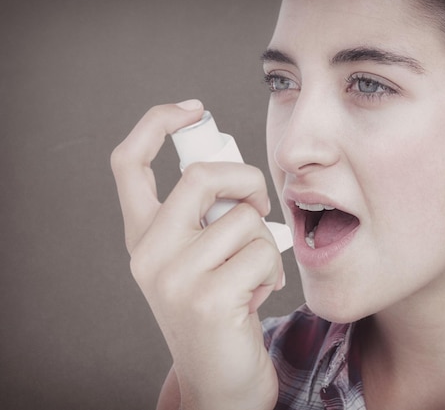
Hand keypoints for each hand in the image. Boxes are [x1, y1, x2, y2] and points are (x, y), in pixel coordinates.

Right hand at [111, 100, 281, 409]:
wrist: (220, 378)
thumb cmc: (220, 308)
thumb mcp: (199, 256)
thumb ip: (204, 214)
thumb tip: (234, 169)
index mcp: (143, 235)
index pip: (127, 163)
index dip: (156, 124)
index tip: (192, 109)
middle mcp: (148, 253)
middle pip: (200, 176)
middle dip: (246, 179)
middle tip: (258, 204)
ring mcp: (173, 277)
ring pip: (243, 218)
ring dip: (265, 239)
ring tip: (256, 270)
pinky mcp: (208, 298)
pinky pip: (262, 252)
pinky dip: (273, 267)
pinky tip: (260, 292)